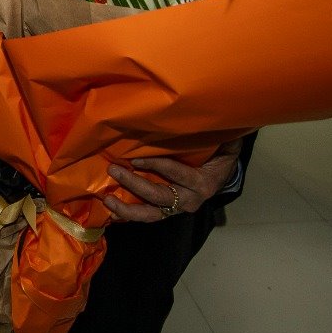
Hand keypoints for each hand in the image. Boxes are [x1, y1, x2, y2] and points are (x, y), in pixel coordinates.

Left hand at [102, 137, 242, 222]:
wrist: (223, 176)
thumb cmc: (220, 154)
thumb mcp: (224, 143)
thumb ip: (217, 134)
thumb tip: (211, 117)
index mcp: (202, 182)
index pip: (176, 172)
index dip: (155, 165)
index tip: (134, 158)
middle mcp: (190, 199)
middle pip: (159, 195)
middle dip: (134, 184)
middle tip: (114, 170)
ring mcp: (177, 208)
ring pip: (151, 214)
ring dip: (128, 208)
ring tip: (107, 200)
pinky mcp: (167, 210)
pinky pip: (148, 215)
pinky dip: (129, 215)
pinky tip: (111, 212)